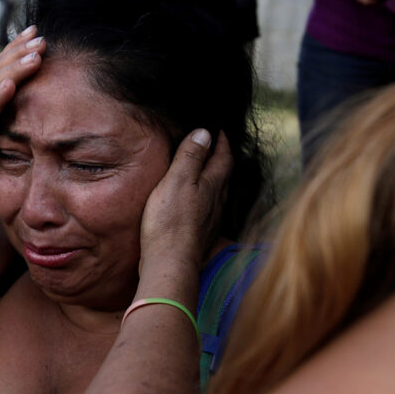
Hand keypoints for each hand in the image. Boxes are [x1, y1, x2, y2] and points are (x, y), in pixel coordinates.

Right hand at [140, 130, 232, 276]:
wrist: (170, 262)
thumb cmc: (170, 221)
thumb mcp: (177, 180)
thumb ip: (190, 156)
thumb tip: (205, 133)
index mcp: (212, 185)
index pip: (223, 158)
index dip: (222, 142)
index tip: (218, 131)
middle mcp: (217, 202)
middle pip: (224, 175)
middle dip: (220, 159)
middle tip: (214, 148)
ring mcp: (211, 220)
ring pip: (219, 194)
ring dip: (215, 180)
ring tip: (207, 172)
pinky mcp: (201, 235)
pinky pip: (209, 210)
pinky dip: (206, 199)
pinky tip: (197, 204)